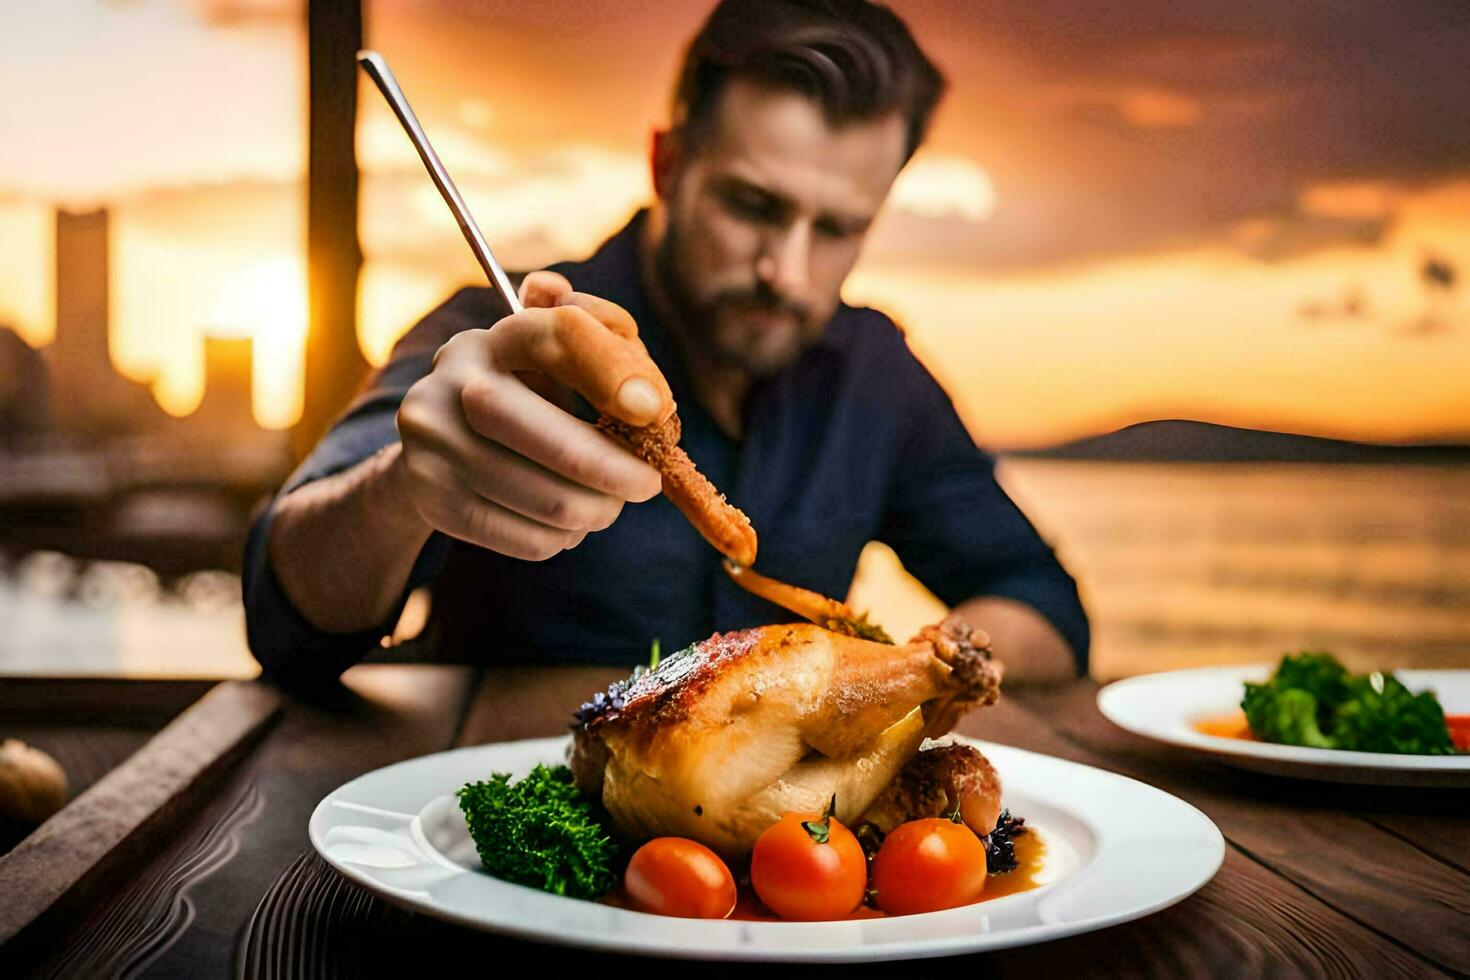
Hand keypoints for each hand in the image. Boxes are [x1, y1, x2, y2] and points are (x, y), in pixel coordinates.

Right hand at [393, 271, 672, 560]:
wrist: (432, 437)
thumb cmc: (524, 394)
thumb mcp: (558, 362)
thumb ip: (611, 354)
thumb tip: (651, 402)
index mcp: (497, 337)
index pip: (561, 338)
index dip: (613, 374)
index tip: (654, 412)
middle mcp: (456, 381)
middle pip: (559, 445)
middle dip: (617, 475)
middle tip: (647, 485)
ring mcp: (435, 442)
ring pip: (551, 503)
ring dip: (596, 513)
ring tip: (604, 506)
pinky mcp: (431, 497)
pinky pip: (528, 539)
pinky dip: (562, 538)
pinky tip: (564, 524)